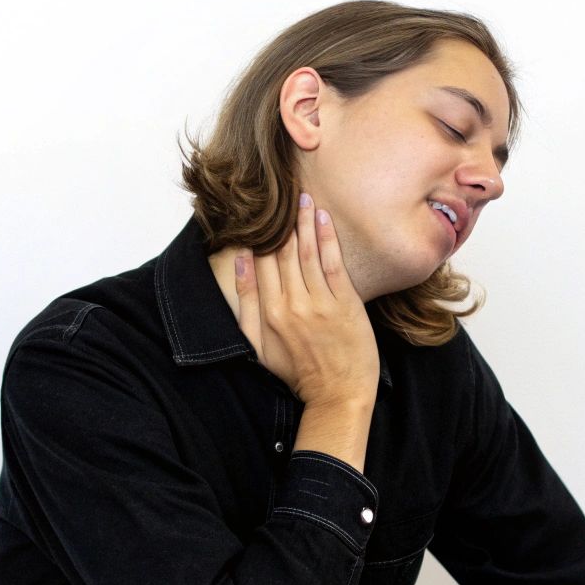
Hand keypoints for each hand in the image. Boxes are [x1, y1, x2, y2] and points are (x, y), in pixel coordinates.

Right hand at [232, 193, 379, 409]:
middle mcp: (291, 304)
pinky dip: (327, 238)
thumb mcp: (257, 344)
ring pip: (306, 252)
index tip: (261, 210)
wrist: (338, 394)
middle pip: (282, 252)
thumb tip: (239, 261)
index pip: (260, 261)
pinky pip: (333, 263)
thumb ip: (245, 303)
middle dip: (283, 219)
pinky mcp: (345, 304)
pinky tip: (323, 218)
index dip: (261, 233)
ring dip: (304, 222)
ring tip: (304, 197)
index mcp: (268, 312)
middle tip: (284, 190)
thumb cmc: (298, 372)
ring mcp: (319, 303)